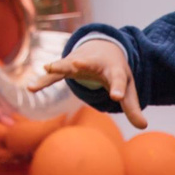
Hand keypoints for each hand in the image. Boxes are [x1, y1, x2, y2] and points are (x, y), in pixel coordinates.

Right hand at [25, 38, 142, 127]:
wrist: (105, 47)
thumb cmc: (117, 72)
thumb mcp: (128, 88)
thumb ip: (132, 107)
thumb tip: (143, 126)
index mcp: (114, 70)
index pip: (117, 80)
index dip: (118, 88)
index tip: (116, 97)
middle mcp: (96, 63)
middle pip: (89, 64)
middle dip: (83, 64)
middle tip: (77, 64)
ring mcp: (79, 63)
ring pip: (68, 64)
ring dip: (59, 66)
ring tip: (48, 68)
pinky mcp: (67, 67)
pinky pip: (54, 76)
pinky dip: (43, 81)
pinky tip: (31, 88)